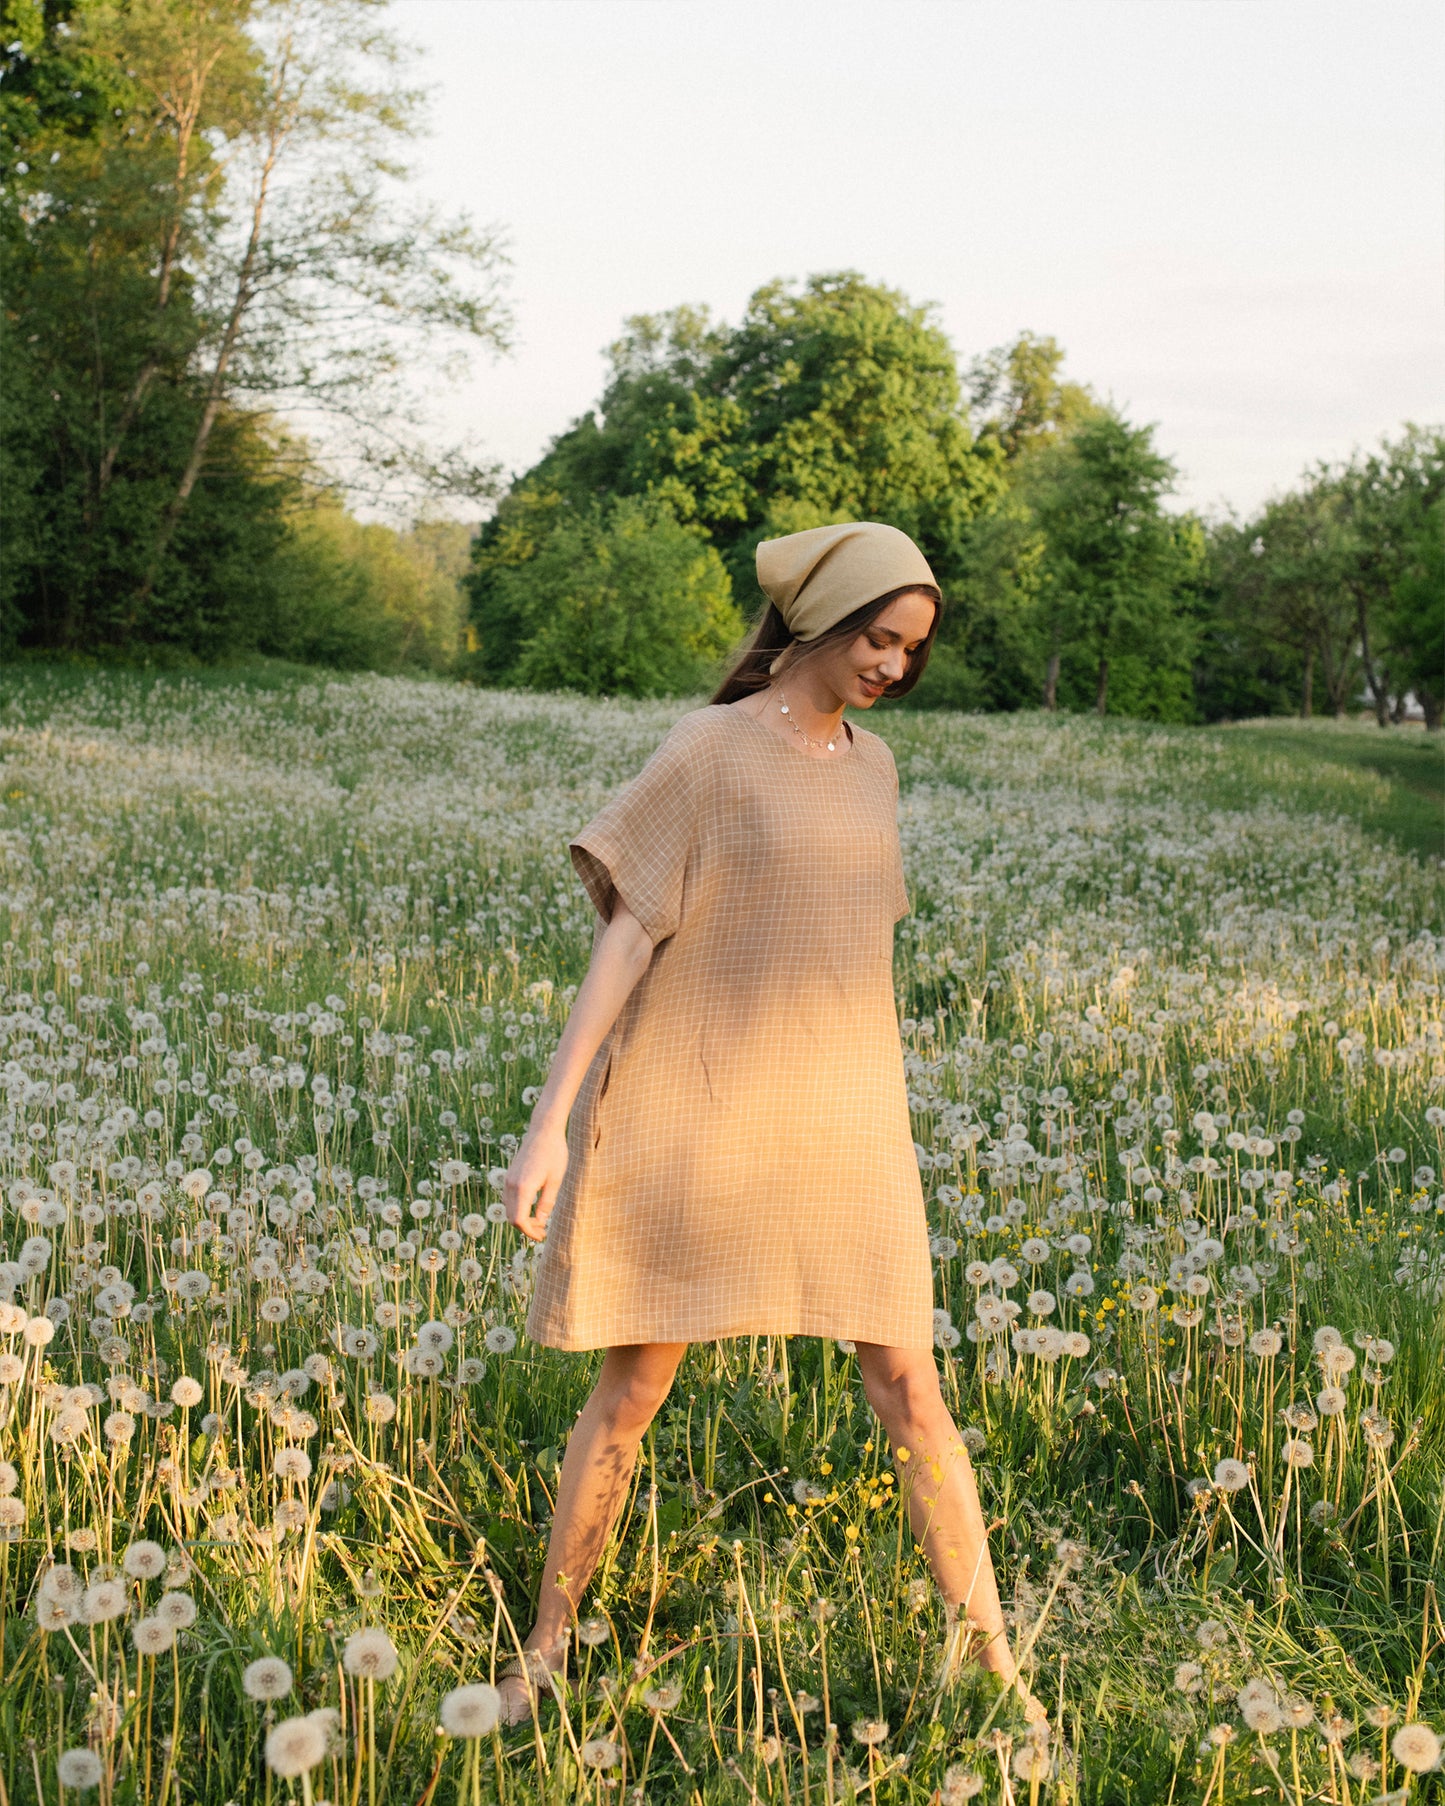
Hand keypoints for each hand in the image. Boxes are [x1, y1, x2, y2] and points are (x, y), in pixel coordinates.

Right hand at [503, 1123, 568, 1241]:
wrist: (543, 1131)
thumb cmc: (554, 1153)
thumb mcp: (555, 1180)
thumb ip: (547, 1203)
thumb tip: (541, 1222)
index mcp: (523, 1188)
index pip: (519, 1220)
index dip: (529, 1232)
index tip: (542, 1235)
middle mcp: (511, 1184)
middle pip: (511, 1217)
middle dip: (526, 1227)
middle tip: (543, 1231)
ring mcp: (508, 1179)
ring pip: (509, 1208)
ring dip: (521, 1218)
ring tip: (539, 1220)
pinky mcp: (509, 1175)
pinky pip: (509, 1198)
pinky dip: (518, 1207)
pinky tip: (532, 1206)